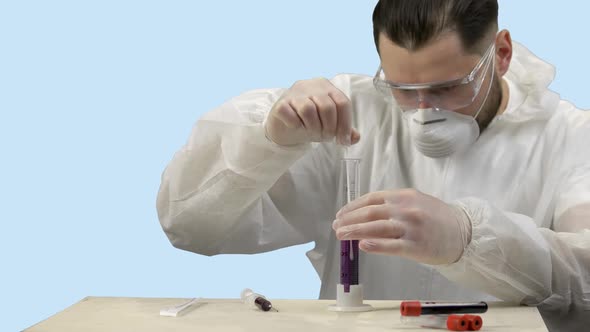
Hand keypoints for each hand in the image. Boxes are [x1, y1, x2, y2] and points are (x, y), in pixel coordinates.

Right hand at [265, 78, 360, 146]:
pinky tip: (296, 127)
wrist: (284, 125)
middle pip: (327, 107)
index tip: (343, 141)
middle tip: (325, 137)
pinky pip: (290, 115)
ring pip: (308, 110)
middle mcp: (311, 86)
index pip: (343, 103)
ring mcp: (294, 94)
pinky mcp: (280, 104)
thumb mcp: (330, 125)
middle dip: (329, 128)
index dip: (346, 124)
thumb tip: (355, 138)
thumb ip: (344, 129)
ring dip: (313, 127)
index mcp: (326, 87)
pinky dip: (296, 125)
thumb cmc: (310, 122)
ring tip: (312, 133)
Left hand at [332, 189, 471, 264]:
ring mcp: (411, 227)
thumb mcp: (415, 202)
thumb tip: (365, 214)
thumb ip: (393, 205)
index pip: (371, 199)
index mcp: (403, 196)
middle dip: (349, 220)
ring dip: (355, 231)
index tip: (340, 215)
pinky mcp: (416, 245)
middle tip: (336, 227)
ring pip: (377, 228)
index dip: (352, 207)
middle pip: (370, 213)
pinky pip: (392, 245)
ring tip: (341, 235)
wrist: (464, 233)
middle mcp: (406, 209)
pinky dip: (376, 245)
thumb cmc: (436, 218)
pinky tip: (363, 245)